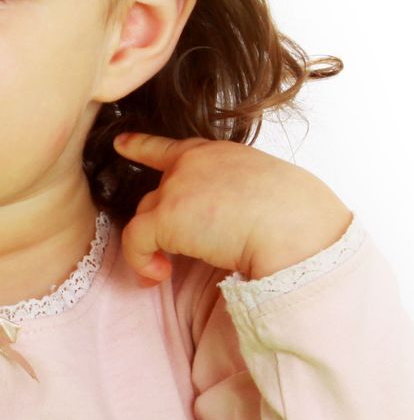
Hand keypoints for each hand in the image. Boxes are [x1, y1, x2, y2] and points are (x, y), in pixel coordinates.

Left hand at [112, 132, 352, 285]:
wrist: (297, 227)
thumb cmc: (298, 215)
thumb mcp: (264, 187)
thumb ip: (233, 194)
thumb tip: (227, 224)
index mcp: (217, 155)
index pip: (170, 148)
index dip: (141, 147)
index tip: (121, 144)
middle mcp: (191, 164)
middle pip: (157, 195)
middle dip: (162, 225)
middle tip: (172, 255)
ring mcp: (176, 188)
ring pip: (145, 218)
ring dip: (152, 245)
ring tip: (165, 271)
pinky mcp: (166, 216)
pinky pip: (135, 241)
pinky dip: (140, 262)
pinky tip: (158, 275)